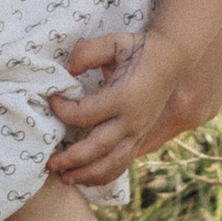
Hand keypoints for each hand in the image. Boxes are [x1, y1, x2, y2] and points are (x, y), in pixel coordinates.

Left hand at [46, 26, 193, 185]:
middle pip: (97, 148)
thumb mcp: (112, 42)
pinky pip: (123, 163)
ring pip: (112, 163)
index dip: (62, 111)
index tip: (51, 100)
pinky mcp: (141, 137)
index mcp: (122, 97)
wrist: (172, 59)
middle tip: (49, 163)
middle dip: (71, 158)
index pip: (84, 114)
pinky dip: (105, 175)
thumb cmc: (139, 49)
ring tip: (65, 178)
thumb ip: (86, 53)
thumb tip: (68, 71)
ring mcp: (138, 132)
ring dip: (88, 175)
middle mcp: (132, 120)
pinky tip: (87, 177)